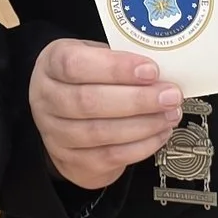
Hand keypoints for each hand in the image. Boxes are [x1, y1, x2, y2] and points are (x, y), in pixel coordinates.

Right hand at [30, 38, 183, 191]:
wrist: (64, 114)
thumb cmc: (86, 79)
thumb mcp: (95, 56)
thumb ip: (121, 60)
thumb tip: (162, 71)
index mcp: (51, 65)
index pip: (75, 65)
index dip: (115, 68)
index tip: (151, 70)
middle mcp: (46, 99)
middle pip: (88, 102)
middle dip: (137, 100)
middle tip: (170, 95)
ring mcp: (55, 134)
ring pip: (100, 133)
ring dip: (144, 124)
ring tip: (170, 114)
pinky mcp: (71, 161)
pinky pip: (109, 157)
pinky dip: (141, 146)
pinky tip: (159, 133)